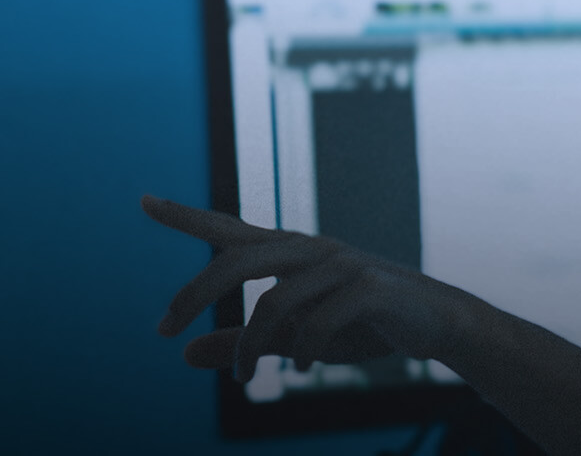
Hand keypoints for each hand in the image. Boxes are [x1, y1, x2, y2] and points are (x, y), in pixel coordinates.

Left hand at [143, 195, 479, 382]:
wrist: (437, 323)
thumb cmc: (364, 325)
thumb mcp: (295, 338)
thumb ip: (243, 344)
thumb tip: (185, 355)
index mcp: (292, 253)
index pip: (230, 229)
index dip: (186, 216)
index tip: (143, 200)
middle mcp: (312, 249)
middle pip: (235, 261)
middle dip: (193, 294)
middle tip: (164, 331)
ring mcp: (342, 264)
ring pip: (273, 302)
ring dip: (251, 347)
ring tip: (246, 379)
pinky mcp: (370, 287)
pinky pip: (318, 321)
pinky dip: (304, 350)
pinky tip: (305, 368)